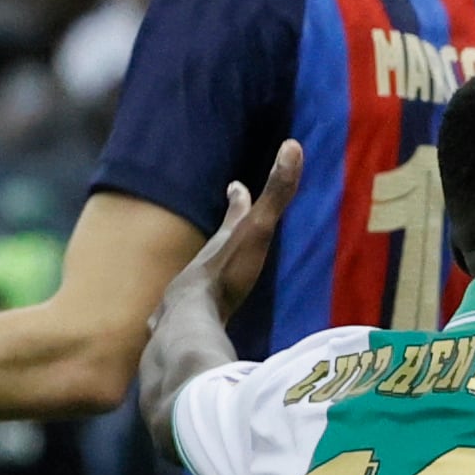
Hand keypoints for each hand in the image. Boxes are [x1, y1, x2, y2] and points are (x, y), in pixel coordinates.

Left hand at [166, 141, 303, 324]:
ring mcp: (188, 296)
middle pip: (215, 246)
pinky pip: (188, 319)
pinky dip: (195, 318)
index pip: (234, 215)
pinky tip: (190, 329)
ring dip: (207, 278)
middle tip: (222, 237)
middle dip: (223, 237)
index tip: (235, 185)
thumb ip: (276, 195)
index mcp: (222, 243)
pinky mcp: (182, 327)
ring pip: (199, 282)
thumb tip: (292, 144)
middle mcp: (202, 266)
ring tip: (209, 282)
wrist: (187, 323)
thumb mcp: (257, 232)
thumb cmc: (226, 276)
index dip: (239, 200)